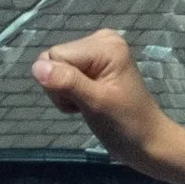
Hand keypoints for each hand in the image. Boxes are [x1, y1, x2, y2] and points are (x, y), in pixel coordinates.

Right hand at [30, 29, 169, 168]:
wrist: (146, 142)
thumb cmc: (126, 124)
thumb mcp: (96, 103)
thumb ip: (67, 82)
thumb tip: (37, 67)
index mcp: (105, 45)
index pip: (56, 55)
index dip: (60, 83)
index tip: (83, 100)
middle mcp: (100, 41)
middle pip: (53, 60)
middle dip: (62, 87)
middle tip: (86, 103)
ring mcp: (96, 54)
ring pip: (53, 69)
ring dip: (65, 93)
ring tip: (88, 105)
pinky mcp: (92, 67)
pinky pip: (61, 76)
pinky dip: (68, 95)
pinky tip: (87, 103)